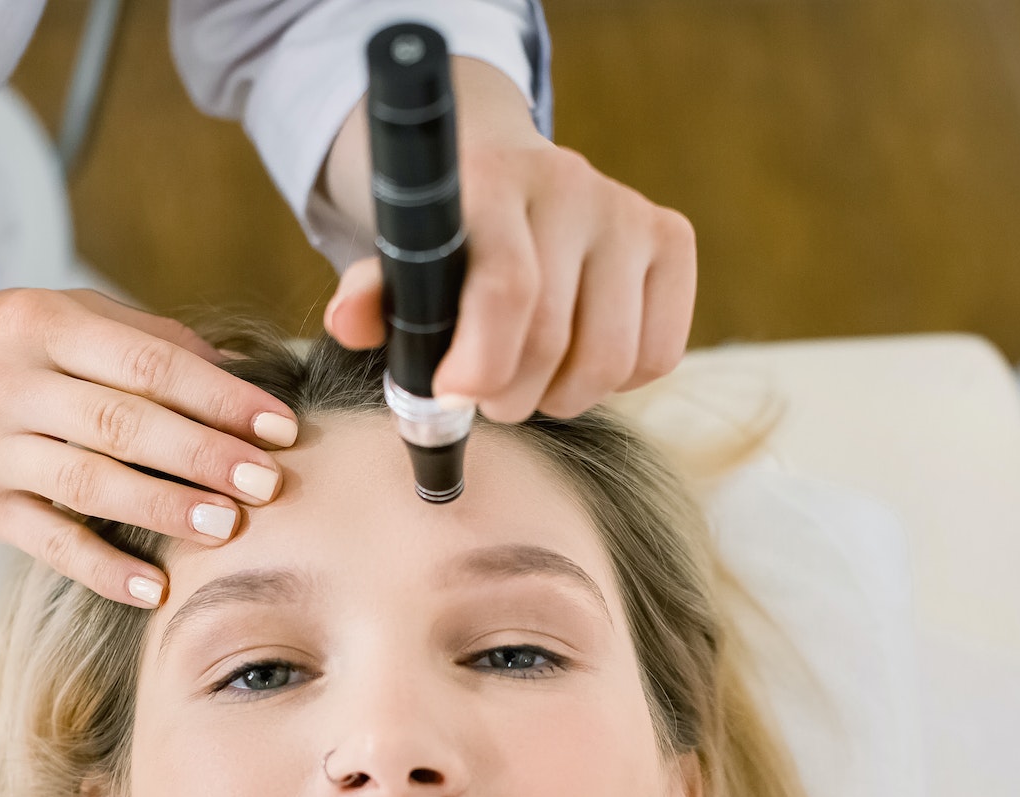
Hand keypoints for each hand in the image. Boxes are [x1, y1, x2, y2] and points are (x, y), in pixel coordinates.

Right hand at [0, 288, 298, 606]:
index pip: (147, 361)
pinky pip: (46, 541)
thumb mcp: (43, 316)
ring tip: (226, 527)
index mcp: (40, 323)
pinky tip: (154, 589)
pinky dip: (101, 567)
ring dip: (163, 507)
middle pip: (124, 420)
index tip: (278, 424)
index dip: (218, 396)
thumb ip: (132, 334)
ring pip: (89, 479)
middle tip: (269, 481)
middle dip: (204, 453)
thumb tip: (224, 367)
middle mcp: (11, 381)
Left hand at [321, 58, 695, 422]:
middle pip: (554, 339)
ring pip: (611, 359)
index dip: (481, 363)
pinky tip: (579, 358)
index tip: (455, 395)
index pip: (508, 290)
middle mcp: (570, 185)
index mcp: (492, 182)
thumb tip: (348, 322)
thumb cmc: (447, 238)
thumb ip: (373, 293)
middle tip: (486, 398)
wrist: (508, 174)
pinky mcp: (672, 237)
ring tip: (530, 382)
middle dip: (510, 395)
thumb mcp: (398, 258)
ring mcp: (628, 211)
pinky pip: (657, 355)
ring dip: (562, 398)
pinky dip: (616, 382)